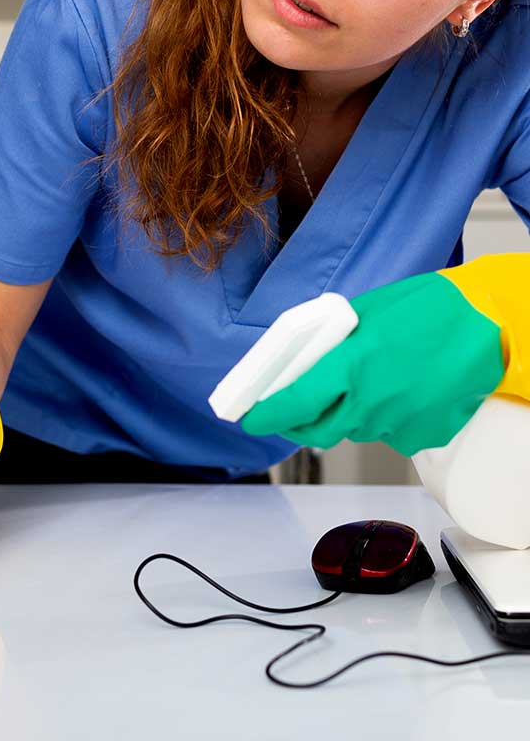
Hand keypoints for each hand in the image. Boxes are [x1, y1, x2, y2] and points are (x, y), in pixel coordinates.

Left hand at [239, 269, 505, 456]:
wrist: (490, 325)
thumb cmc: (427, 309)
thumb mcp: (363, 315)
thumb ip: (331, 344)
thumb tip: (305, 362)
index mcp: (350, 367)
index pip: (294, 404)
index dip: (268, 415)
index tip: (252, 419)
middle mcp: (371, 403)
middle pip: (319, 431)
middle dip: (300, 423)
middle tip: (295, 410)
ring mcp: (399, 424)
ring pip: (357, 430)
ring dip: (350, 414)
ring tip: (368, 382)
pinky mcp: (425, 435)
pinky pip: (392, 434)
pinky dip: (386, 417)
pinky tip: (401, 390)